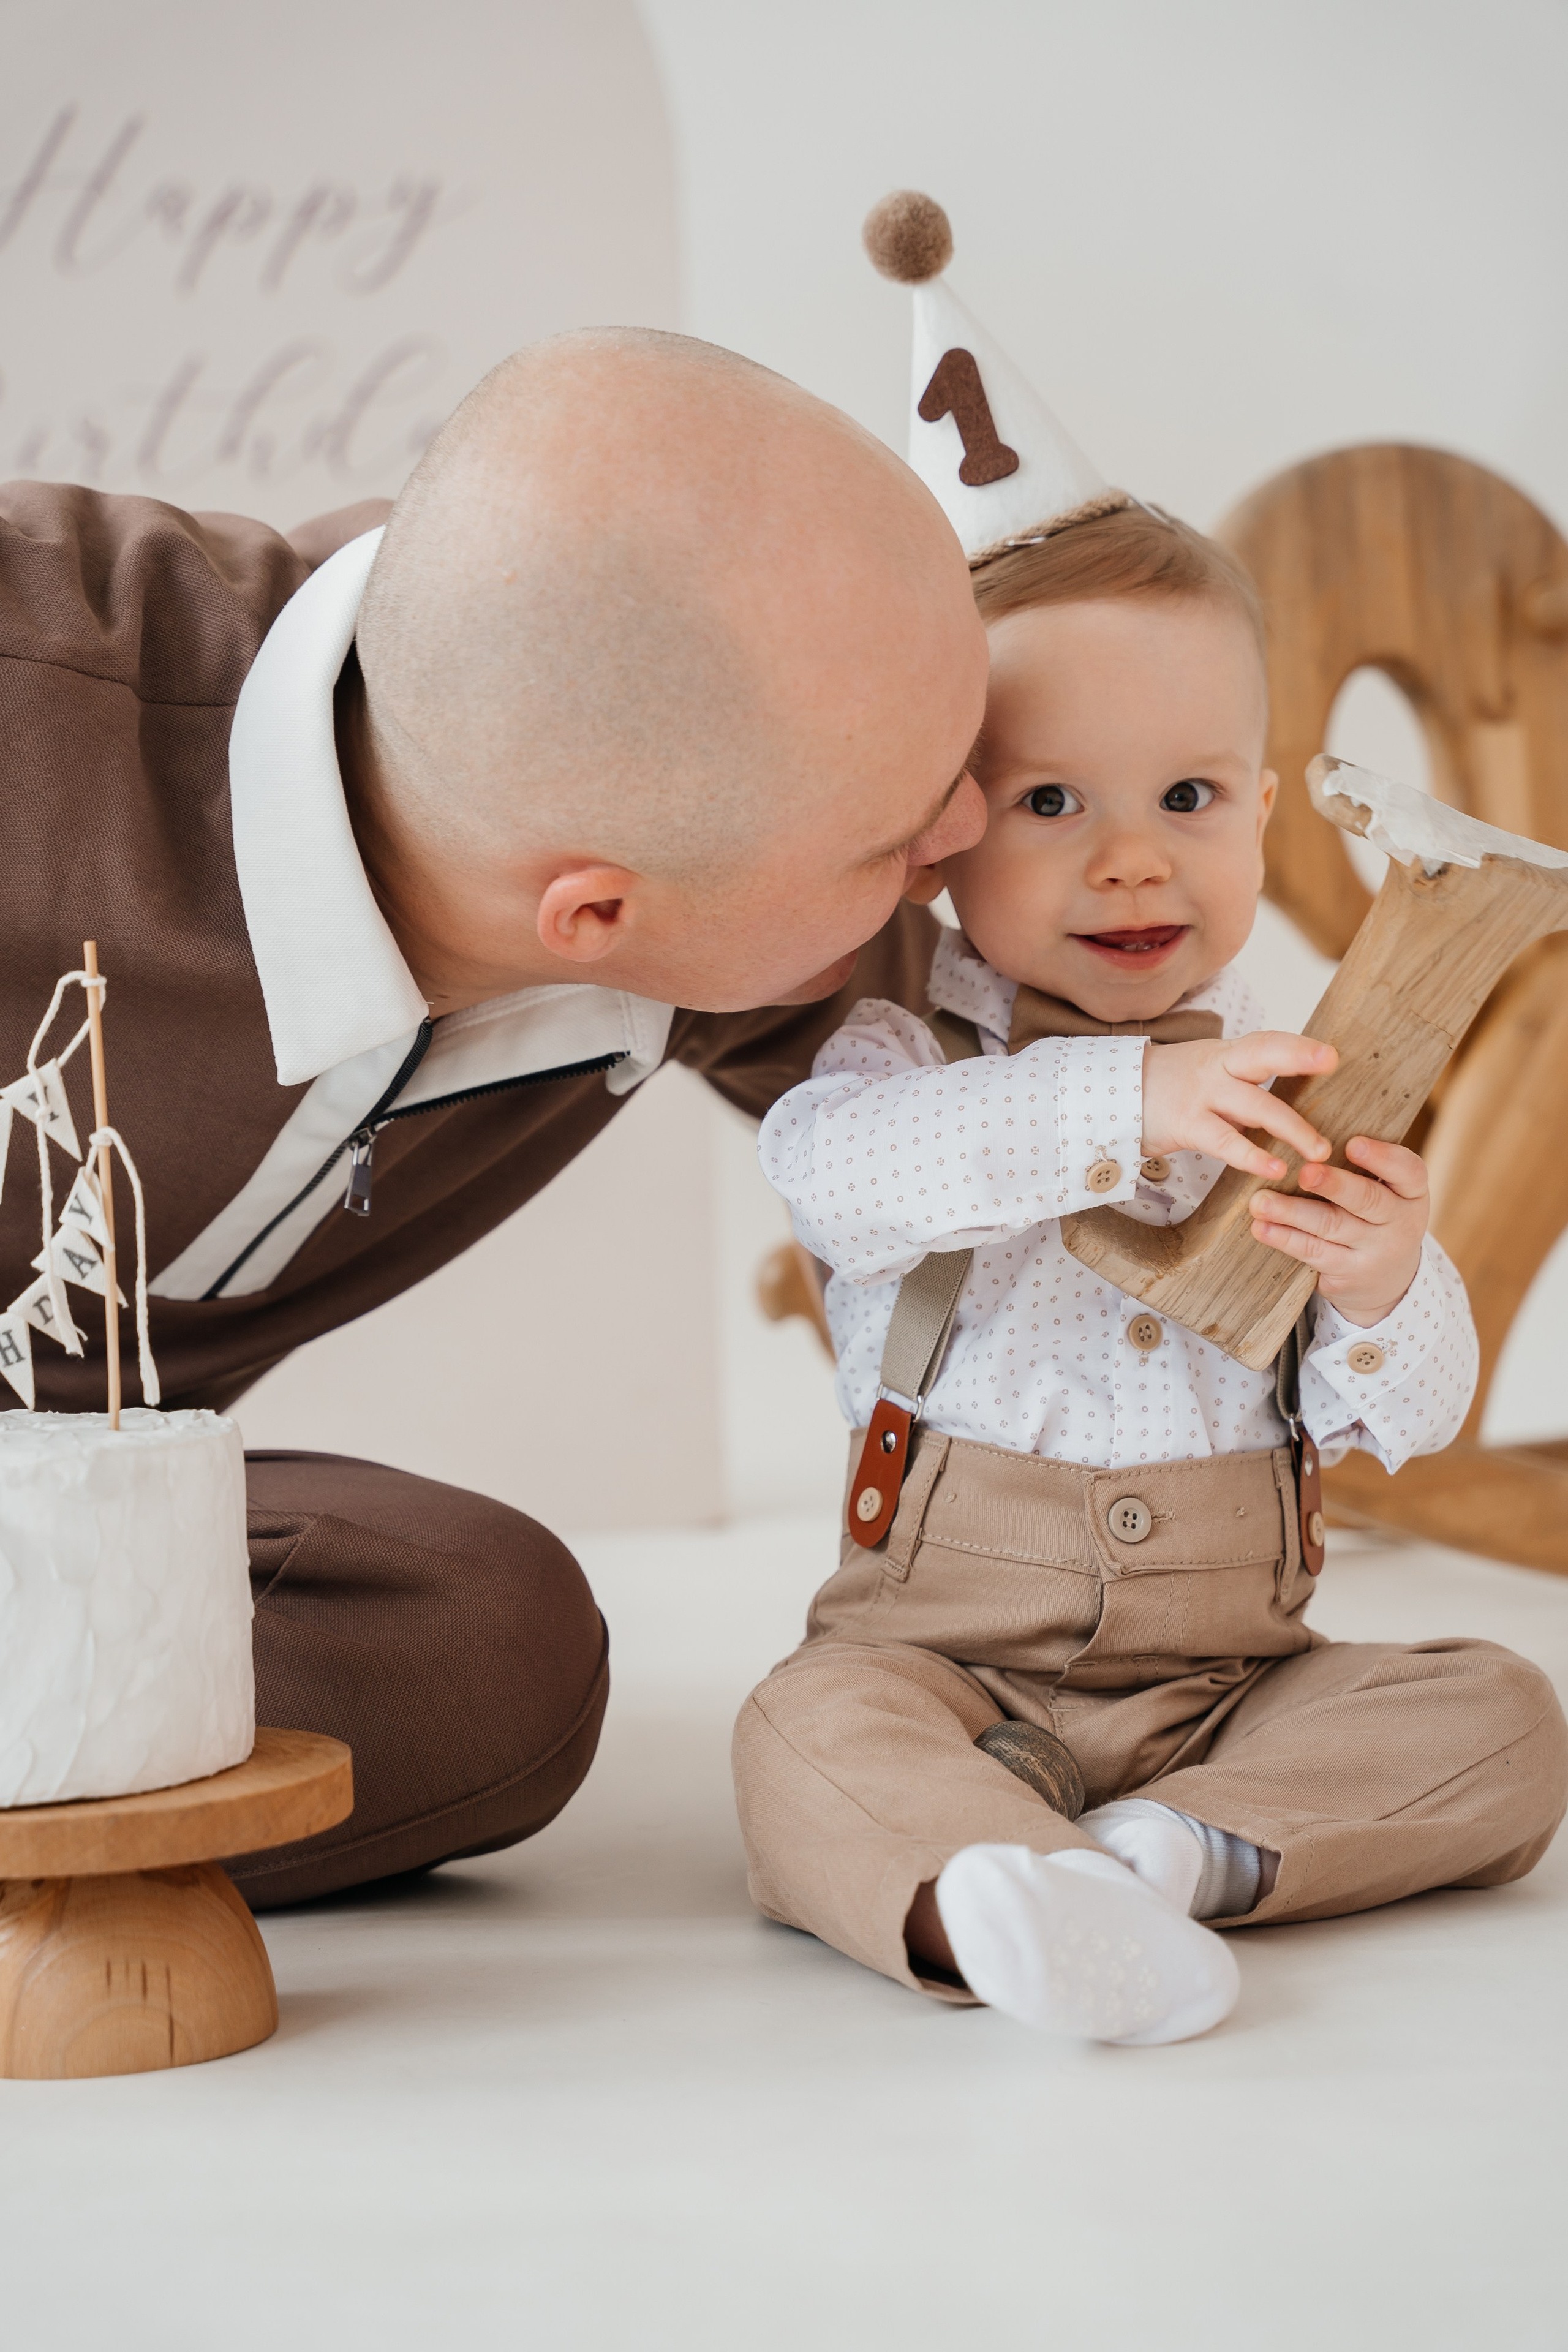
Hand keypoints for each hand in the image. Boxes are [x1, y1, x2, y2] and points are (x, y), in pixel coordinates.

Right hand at [1141, 1031, 1336, 1179]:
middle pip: (1261, 1054)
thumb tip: (1292, 1101)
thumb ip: (1244, 1083)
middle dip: (1297, 1055)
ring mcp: (1201, 1095)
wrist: (1112, 1096)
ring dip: (1291, 1128)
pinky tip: (1274, 1168)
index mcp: (1227, 1055)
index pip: (1267, 1042)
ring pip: (1253, 1105)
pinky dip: (1251, 1156)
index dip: (1299, 1045)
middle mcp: (1217, 1068)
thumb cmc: (1168, 1089)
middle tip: (1330, 1060)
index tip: (1332, 1053)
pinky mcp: (1186, 1124)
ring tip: (1319, 1151)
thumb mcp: (1208, 1074)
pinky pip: (1225, 1142)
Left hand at [1249, 1136, 1427, 1325]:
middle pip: (1367, 1201)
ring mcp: (1374, 1253)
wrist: (1388, 1281)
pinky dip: (1286, 1239)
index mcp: (1412, 1193)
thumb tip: (1310, 1134)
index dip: (1382, 1158)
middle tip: (1304, 1172)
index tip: (1353, 1144)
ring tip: (1261, 1202)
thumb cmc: (1378, 1216)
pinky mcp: (1347, 1275)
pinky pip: (1314, 1253)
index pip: (1407, 1171)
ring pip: (1331, 1227)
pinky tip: (1262, 1228)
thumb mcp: (1389, 1192)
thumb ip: (1364, 1167)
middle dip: (1334, 1185)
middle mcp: (1400, 1224)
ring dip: (1293, 1213)